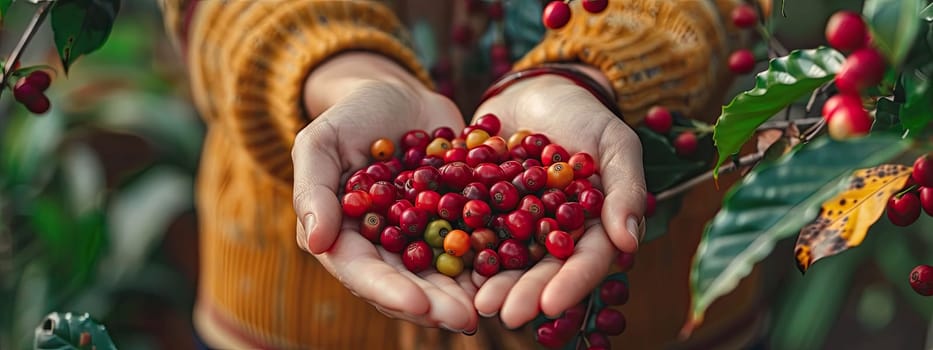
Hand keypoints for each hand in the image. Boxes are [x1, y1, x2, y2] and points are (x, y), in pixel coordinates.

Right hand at [292, 53, 477, 332]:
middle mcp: (384, 245)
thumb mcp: (321, 141)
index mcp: (344, 235)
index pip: (362, 272)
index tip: (418, 305)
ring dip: (466, 292)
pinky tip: (512, 271)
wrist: (399, 93)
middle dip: (436, 303)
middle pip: (407, 282)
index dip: (390, 291)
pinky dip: (490, 258)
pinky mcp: (454, 219)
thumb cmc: (351, 115)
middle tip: (465, 319)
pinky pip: (473, 243)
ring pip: (443, 272)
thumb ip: (313, 190)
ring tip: (491, 305)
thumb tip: (314, 242)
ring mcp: (422, 235)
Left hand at [471, 66, 646, 327]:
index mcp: (590, 228)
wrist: (536, 89)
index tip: (549, 305)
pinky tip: (446, 265)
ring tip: (474, 303)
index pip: (584, 262)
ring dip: (490, 283)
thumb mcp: (614, 144)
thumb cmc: (585, 115)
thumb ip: (625, 189)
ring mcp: (515, 225)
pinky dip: (460, 247)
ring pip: (503, 260)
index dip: (569, 286)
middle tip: (502, 314)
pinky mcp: (481, 210)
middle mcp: (551, 235)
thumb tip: (629, 241)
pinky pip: (469, 230)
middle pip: (539, 271)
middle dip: (523, 293)